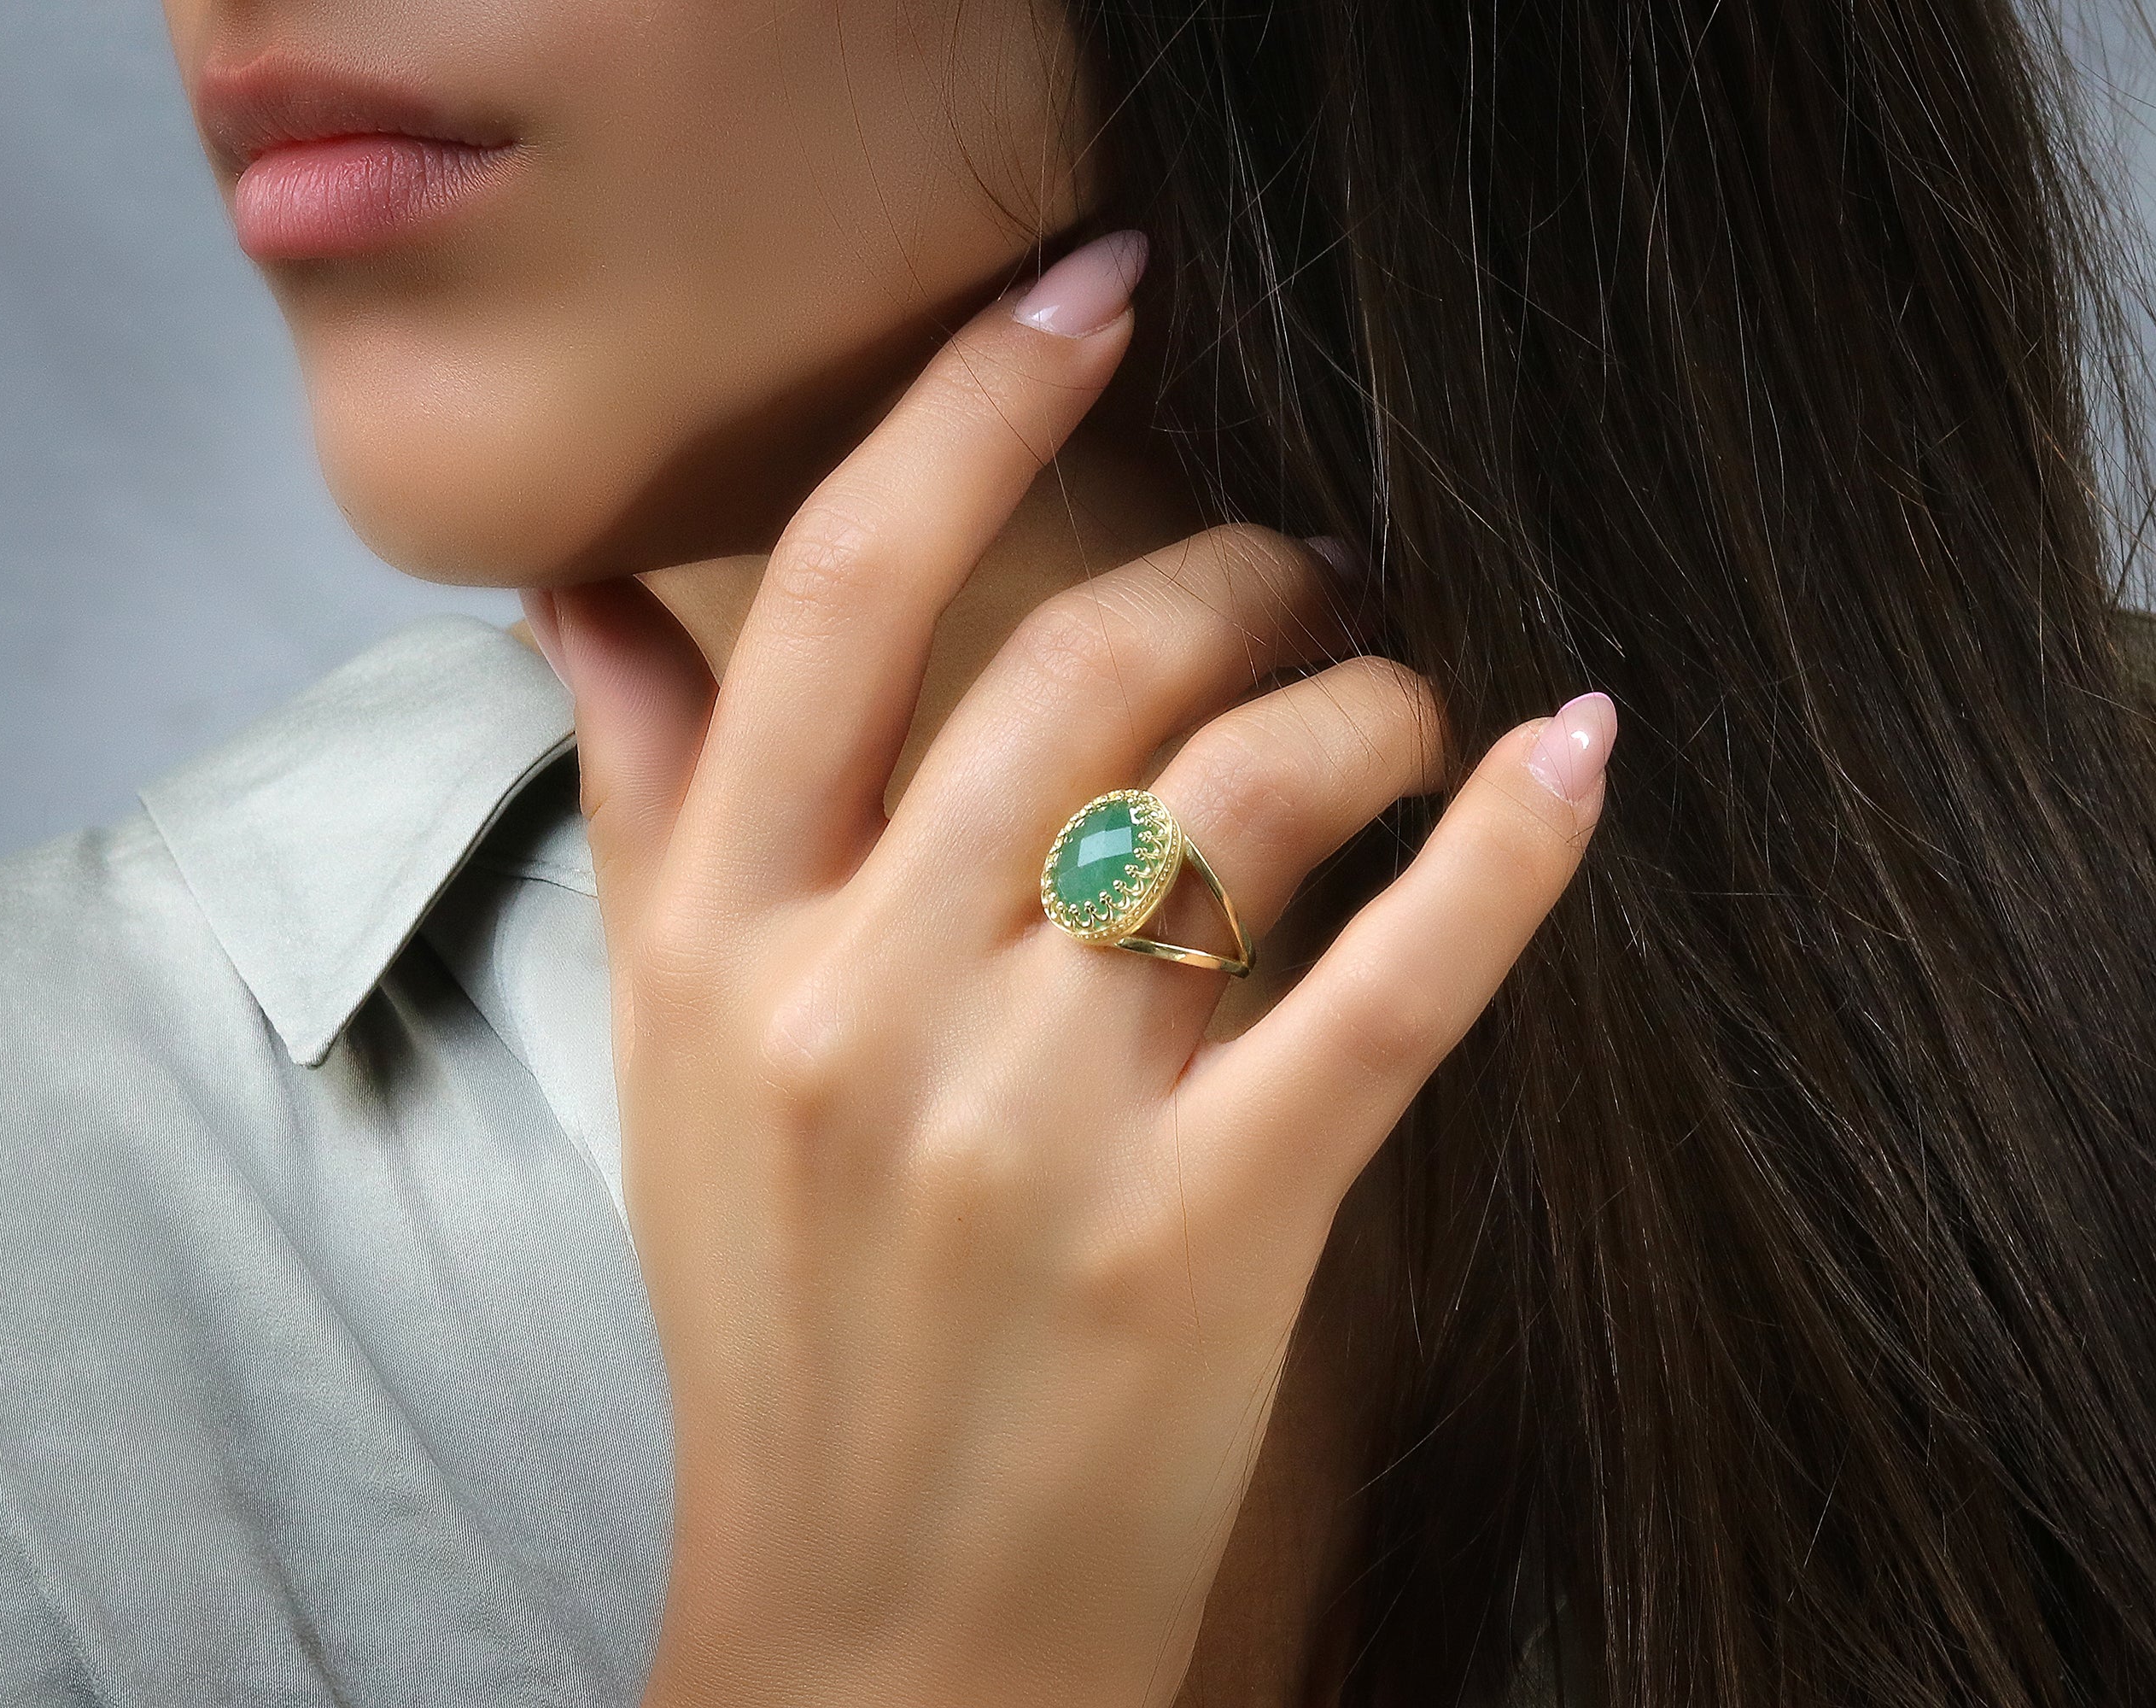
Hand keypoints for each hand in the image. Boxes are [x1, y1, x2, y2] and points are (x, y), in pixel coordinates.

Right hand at [532, 233, 1614, 1707]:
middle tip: (1309, 564)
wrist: (864, 1629)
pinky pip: (1386, 984)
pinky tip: (1568, 755)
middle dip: (1236, 571)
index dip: (982, 396)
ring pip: (1244, 797)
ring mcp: (1036, 1123)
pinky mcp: (1205, 1234)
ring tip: (1404, 698)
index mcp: (726, 936)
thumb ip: (648, 806)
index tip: (1098, 295)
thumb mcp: (661, 1059)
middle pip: (1089, 667)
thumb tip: (588, 598)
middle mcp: (864, 1002)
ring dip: (1365, 697)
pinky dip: (1502, 853)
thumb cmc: (780, 1324)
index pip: (852, 589)